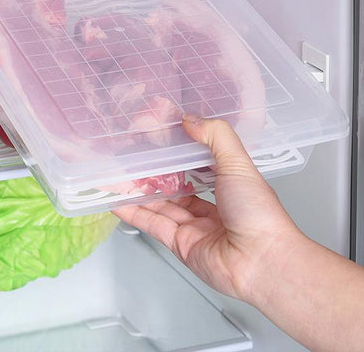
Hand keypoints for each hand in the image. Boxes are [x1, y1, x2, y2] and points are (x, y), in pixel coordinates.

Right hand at [114, 114, 302, 302]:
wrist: (262, 261)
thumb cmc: (258, 213)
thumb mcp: (238, 163)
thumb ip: (215, 136)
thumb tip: (190, 118)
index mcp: (228, 187)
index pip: (198, 166)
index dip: (179, 154)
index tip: (159, 139)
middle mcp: (211, 208)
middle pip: (175, 187)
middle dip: (154, 174)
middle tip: (132, 158)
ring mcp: (194, 228)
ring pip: (161, 205)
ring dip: (140, 191)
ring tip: (118, 176)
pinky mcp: (180, 245)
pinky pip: (153, 224)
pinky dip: (134, 212)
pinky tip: (118, 201)